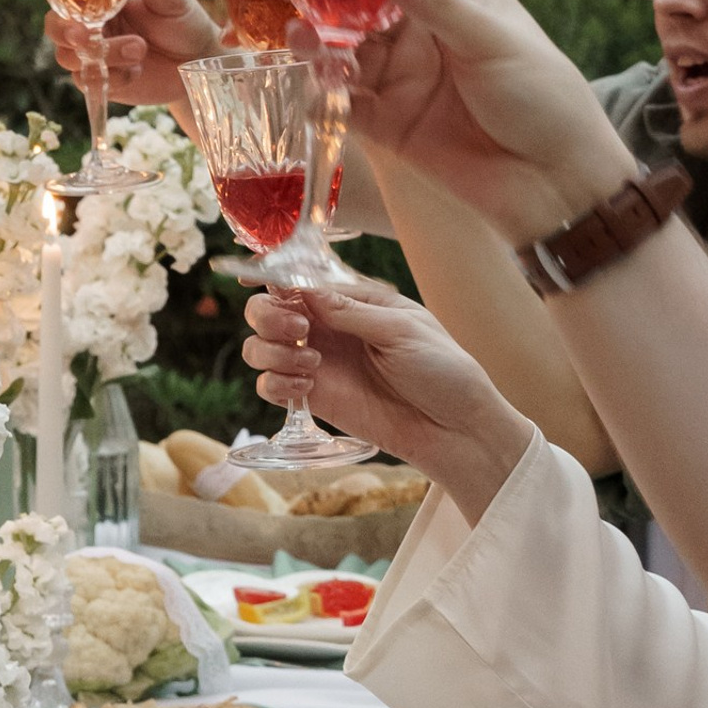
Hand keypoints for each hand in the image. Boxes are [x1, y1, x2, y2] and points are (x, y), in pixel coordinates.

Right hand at [16, 0, 222, 110]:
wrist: (199, 64)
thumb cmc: (184, 23)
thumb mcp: (172, 0)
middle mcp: (90, 21)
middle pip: (53, 25)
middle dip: (64, 30)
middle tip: (88, 34)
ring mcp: (92, 52)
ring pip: (67, 56)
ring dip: (100, 54)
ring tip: (138, 50)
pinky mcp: (100, 79)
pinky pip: (86, 81)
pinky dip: (112, 77)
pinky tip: (137, 71)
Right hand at [243, 276, 532, 518]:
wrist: (456, 429)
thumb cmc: (442, 371)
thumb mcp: (402, 330)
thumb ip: (350, 310)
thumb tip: (303, 289)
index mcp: (350, 303)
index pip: (298, 282)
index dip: (270, 278)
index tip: (251, 281)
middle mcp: (326, 330)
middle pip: (266, 310)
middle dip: (269, 315)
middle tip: (298, 329)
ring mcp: (316, 364)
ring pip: (259, 347)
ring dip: (271, 351)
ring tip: (311, 364)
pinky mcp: (312, 398)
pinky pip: (269, 386)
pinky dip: (276, 383)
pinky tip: (305, 387)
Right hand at [342, 0, 636, 243]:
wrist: (556, 186)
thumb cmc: (545, 99)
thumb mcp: (494, 42)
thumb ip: (438, 5)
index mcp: (455, 0)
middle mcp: (420, 34)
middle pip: (356, 6)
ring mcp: (400, 79)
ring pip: (341, 52)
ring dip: (314, 43)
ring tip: (296, 37)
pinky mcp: (386, 125)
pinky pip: (342, 105)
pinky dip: (322, 96)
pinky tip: (315, 87)